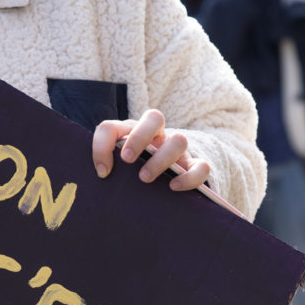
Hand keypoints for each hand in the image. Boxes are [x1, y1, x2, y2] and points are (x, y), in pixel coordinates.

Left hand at [91, 109, 210, 191]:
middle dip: (139, 137)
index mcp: (136, 131)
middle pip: (155, 117)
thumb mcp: (117, 165)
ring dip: (161, 159)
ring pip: (179, 140)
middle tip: (127, 160)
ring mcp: (179, 150)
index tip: (107, 167)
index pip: (116, 124)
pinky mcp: (194, 167)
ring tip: (144, 178)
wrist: (160, 188)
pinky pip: (202, 167)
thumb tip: (103, 172)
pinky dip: (189, 177)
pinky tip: (173, 187)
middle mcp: (159, 135)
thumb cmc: (134, 174)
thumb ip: (105, 158)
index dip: (107, 142)